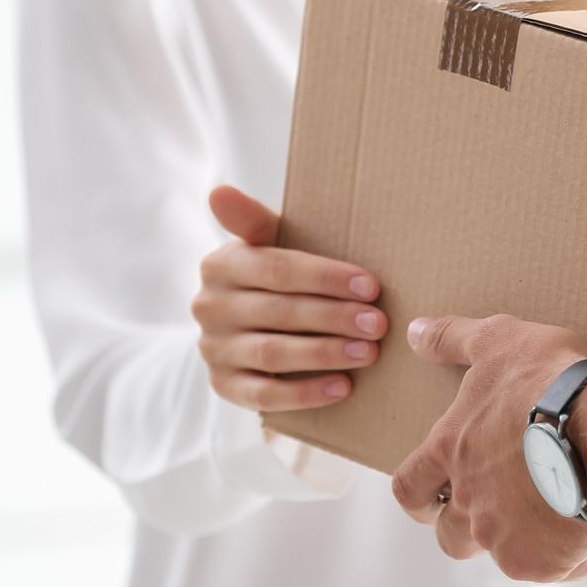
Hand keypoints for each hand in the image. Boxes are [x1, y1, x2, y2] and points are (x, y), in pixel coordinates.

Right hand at [192, 186, 387, 411]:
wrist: (252, 326)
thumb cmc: (276, 277)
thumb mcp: (268, 243)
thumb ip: (253, 219)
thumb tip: (219, 191)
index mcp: (220, 265)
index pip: (276, 269)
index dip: (325, 278)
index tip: (371, 287)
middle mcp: (209, 307)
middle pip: (279, 311)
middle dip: (334, 317)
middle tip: (378, 323)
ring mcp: (213, 349)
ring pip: (273, 353)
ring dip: (325, 354)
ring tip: (368, 353)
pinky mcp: (222, 386)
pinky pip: (264, 395)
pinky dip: (305, 393)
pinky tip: (343, 387)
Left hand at [392, 314, 586, 581]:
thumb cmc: (549, 381)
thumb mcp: (499, 341)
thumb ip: (453, 339)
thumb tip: (414, 332)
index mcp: (451, 452)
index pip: (409, 487)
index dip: (419, 495)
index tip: (432, 497)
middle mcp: (468, 503)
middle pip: (450, 536)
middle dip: (468, 527)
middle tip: (503, 505)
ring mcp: (502, 538)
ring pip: (497, 552)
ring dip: (517, 538)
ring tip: (552, 514)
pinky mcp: (541, 563)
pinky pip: (546, 565)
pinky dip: (563, 551)